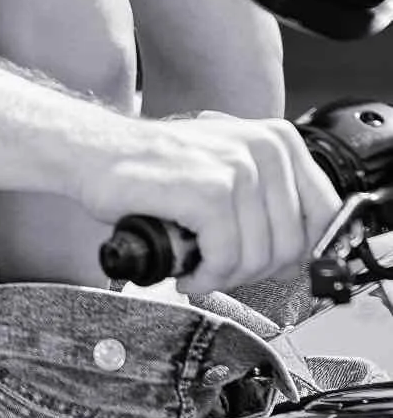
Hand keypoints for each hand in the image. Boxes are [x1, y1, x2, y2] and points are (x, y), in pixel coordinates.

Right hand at [84, 112, 340, 294]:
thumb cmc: (154, 171)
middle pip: (291, 245)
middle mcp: (264, 148)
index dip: (298, 252)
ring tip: (197, 269)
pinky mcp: (209, 191)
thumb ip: (268, 201)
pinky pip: (226, 258)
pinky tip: (185, 270)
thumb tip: (299, 255)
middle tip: (219, 270)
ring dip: (224, 277)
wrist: (93, 153)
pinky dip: (204, 276)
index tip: (264, 264)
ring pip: (258, 257)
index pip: (324, 214)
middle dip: (252, 271)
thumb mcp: (225, 172)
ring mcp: (238, 167)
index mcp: (277, 141)